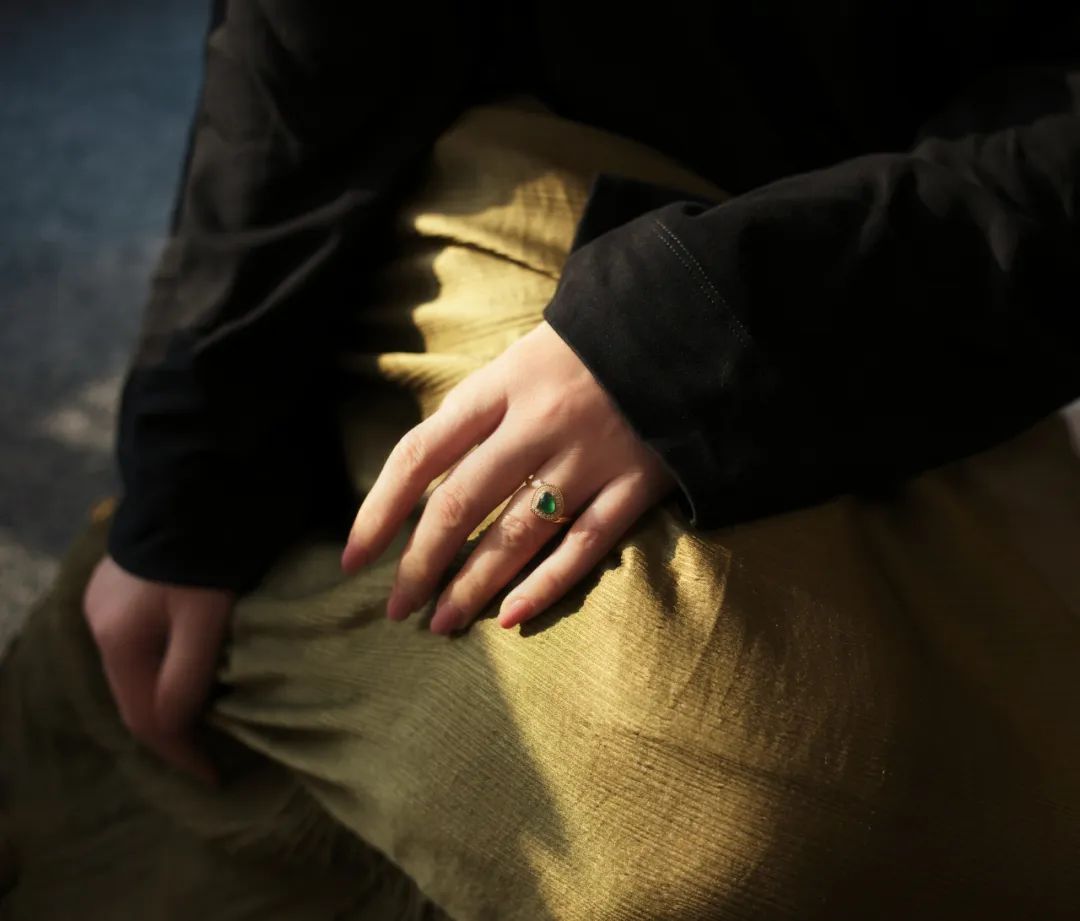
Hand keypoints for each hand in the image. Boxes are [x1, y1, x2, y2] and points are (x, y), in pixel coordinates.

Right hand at [83, 555, 232, 782]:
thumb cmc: (206, 555)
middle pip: (135, 694)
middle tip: (208, 750)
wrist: (198, 483)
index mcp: (117, 640)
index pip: (145, 717)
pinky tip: (187, 666)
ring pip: (138, 667)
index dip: (179, 752)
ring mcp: (108, 600)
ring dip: (167, 693)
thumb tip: (175, 727)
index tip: (213, 777)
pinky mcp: (124, 581)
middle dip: (170, 727)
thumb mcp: (205, 620)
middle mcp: (101, 624)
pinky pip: (142, 641)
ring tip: (203, 715)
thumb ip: (186, 677)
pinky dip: (165, 662)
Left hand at [341, 320, 674, 632]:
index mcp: (499, 387)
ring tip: (442, 623)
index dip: (379, 510)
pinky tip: (512, 617)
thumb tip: (425, 476)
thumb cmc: (586, 347)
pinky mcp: (635, 483)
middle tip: (398, 607)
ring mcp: (589, 457)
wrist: (684, 322)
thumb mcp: (518, 358)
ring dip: (474, 586)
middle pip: (460, 505)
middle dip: (421, 564)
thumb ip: (476, 411)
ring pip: (517, 535)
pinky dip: (547, 585)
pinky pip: (585, 545)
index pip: (420, 455)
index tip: (353, 557)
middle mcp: (536, 423)